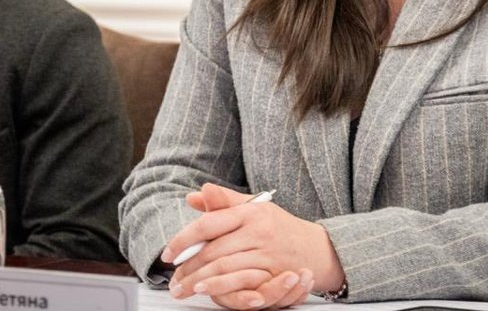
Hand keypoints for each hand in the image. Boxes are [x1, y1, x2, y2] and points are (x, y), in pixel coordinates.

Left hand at [162, 184, 344, 307]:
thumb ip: (224, 202)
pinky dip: (221, 288)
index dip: (184, 239)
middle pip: (213, 250)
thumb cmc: (280, 227)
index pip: (209, 224)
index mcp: (250, 212)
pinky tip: (207, 291)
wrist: (317, 247)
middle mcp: (258, 231)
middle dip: (188, 267)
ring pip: (224, 268)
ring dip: (199, 280)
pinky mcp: (273, 273)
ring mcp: (267, 253)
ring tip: (183, 288)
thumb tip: (195, 195)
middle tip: (172, 279)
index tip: (169, 253)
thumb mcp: (254, 207)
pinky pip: (241, 283)